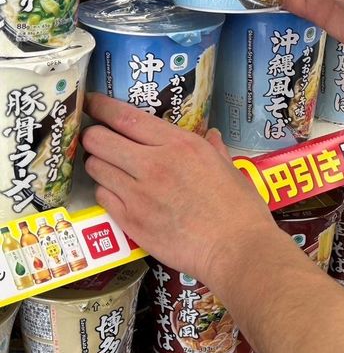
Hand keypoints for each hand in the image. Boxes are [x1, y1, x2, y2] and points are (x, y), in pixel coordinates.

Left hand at [81, 94, 269, 280]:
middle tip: (100, 140)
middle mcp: (154, 165)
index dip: (102, 107)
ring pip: (96, 168)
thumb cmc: (240, 209)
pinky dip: (107, 192)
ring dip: (99, 165)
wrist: (235, 249)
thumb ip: (215, 149)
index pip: (126, 118)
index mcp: (181, 146)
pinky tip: (121, 195)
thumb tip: (212, 135)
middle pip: (99, 140)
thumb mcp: (231, 169)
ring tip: (111, 168)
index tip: (94, 103)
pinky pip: (103, 198)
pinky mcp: (131, 222)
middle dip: (94, 136)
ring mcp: (139, 194)